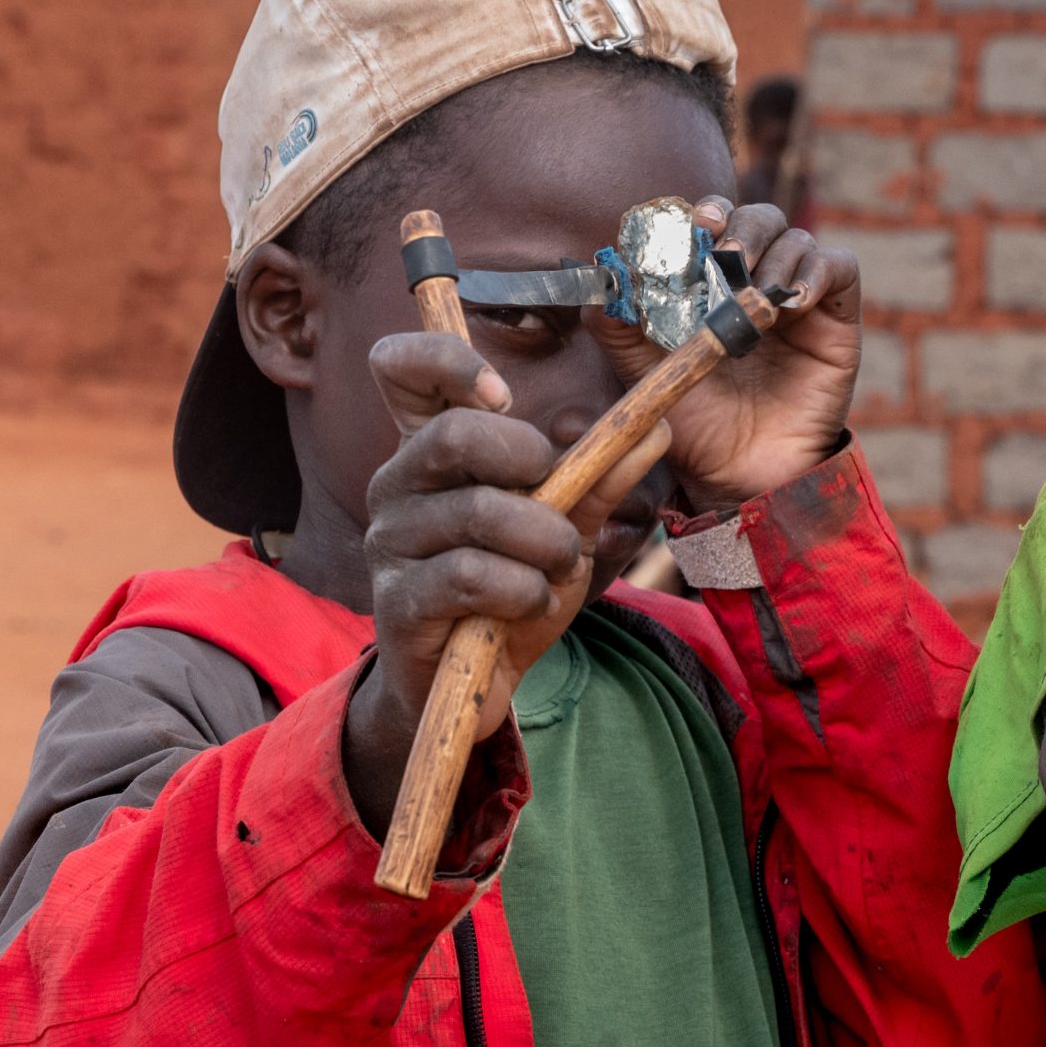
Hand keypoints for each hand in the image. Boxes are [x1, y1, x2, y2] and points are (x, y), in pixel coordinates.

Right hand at [345, 333, 672, 817]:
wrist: (474, 684)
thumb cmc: (513, 591)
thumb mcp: (567, 528)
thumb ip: (603, 478)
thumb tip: (656, 427)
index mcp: (432, 451)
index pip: (402, 370)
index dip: (446, 362)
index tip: (504, 393)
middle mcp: (397, 485)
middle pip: (454, 435)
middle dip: (532, 463)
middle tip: (565, 509)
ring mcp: (389, 544)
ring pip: (477, 513)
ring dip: (546, 544)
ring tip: (561, 568)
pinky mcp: (398, 603)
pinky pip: (471, 577)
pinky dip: (524, 590)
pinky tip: (535, 603)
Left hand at [585, 198, 858, 512]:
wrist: (740, 475)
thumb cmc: (693, 424)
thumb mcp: (644, 373)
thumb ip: (616, 327)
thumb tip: (602, 275)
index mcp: (708, 284)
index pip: (712, 222)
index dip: (705, 212)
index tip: (694, 223)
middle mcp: (754, 283)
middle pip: (758, 219)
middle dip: (742, 227)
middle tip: (727, 255)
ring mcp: (797, 299)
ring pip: (797, 238)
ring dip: (775, 255)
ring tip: (756, 296)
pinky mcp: (835, 319)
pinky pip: (839, 268)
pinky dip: (818, 272)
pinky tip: (792, 303)